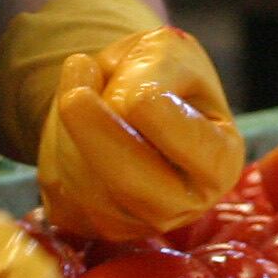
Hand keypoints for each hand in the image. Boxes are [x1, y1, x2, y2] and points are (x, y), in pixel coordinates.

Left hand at [0, 0, 244, 243]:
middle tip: (77, 81)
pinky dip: (55, 147)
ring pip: (87, 184)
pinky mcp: (91, 225)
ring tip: (84, 88)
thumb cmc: (165, 77)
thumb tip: (118, 106)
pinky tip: (72, 124)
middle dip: (94, 126)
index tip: (140, 78)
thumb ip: (154, 71)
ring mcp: (138, 224)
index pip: (188, 142)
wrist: (131, 100)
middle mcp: (185, 205)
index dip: (156, 108)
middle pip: (130, 178)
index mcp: (221, 162)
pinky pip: (60, 191)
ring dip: (70, 128)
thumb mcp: (171, 51)